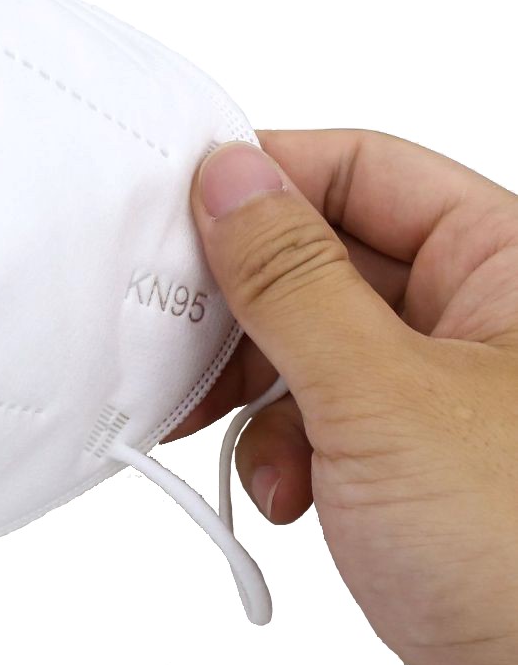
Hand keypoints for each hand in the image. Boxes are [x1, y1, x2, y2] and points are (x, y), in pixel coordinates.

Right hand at [171, 131, 517, 664]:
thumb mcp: (381, 398)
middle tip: (181, 338)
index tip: (179, 210)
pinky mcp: (408, 450)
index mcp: (509, 264)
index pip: (365, 170)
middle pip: (325, 255)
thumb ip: (292, 278)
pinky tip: (285, 493)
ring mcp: (440, 385)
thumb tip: (229, 175)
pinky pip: (316, 407)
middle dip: (248, 310)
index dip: (270, 180)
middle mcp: (480, 312)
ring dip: (256, 391)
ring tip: (241, 443)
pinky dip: (282, 444)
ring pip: (309, 338)